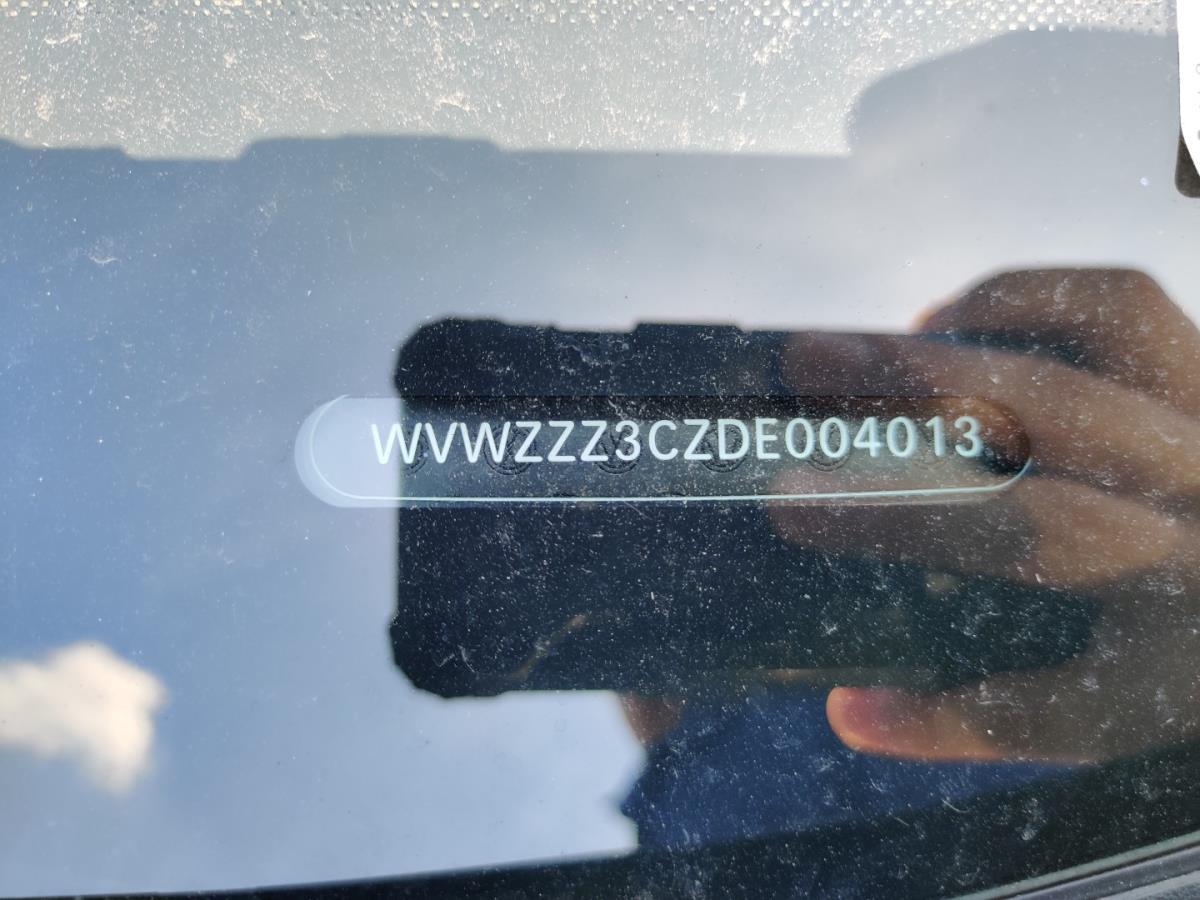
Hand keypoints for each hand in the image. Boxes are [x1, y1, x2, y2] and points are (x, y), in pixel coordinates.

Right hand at [772, 270, 1199, 762]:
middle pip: (1054, 411)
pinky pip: (1124, 304)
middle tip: (805, 363)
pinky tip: (953, 324)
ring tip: (881, 343)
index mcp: (1180, 595)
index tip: (787, 500)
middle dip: (917, 391)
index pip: (1028, 544)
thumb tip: (845, 706)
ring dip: (980, 329)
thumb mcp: (1101, 727)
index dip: (900, 520)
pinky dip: (1028, 296)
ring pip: (1107, 329)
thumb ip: (978, 721)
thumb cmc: (1184, 679)